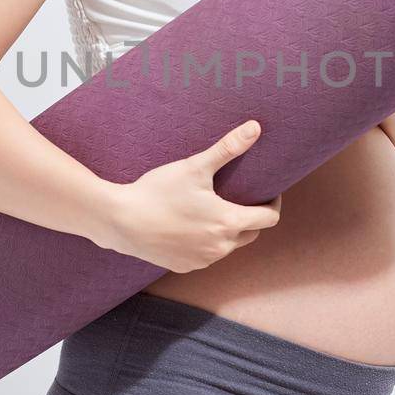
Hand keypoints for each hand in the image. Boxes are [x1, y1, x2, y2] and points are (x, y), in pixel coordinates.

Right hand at [98, 120, 281, 271]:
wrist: (121, 221)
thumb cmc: (158, 192)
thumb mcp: (195, 167)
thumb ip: (228, 148)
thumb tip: (255, 128)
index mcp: (228, 222)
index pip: (269, 219)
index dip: (273, 205)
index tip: (268, 193)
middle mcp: (220, 247)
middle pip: (251, 233)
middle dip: (250, 218)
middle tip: (239, 199)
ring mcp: (203, 260)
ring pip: (229, 247)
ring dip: (228, 232)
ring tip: (214, 211)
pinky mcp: (185, 267)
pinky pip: (206, 255)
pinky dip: (206, 243)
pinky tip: (192, 227)